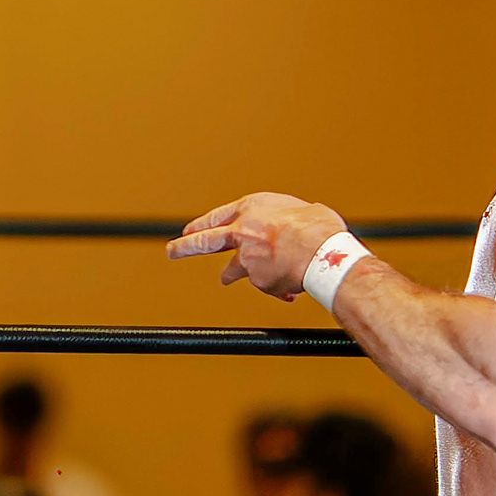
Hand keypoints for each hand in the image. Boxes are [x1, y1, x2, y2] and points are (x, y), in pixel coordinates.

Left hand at [168, 192, 349, 298]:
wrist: (323, 252)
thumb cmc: (318, 228)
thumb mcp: (299, 210)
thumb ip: (283, 219)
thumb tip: (289, 226)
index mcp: (251, 208)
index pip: (218, 216)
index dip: (204, 224)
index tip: (191, 230)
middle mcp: (242, 232)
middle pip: (203, 241)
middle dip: (184, 247)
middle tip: (172, 250)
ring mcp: (245, 258)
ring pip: (232, 271)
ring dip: (231, 275)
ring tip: (225, 279)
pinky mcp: (255, 280)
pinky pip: (267, 286)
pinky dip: (277, 287)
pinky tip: (291, 286)